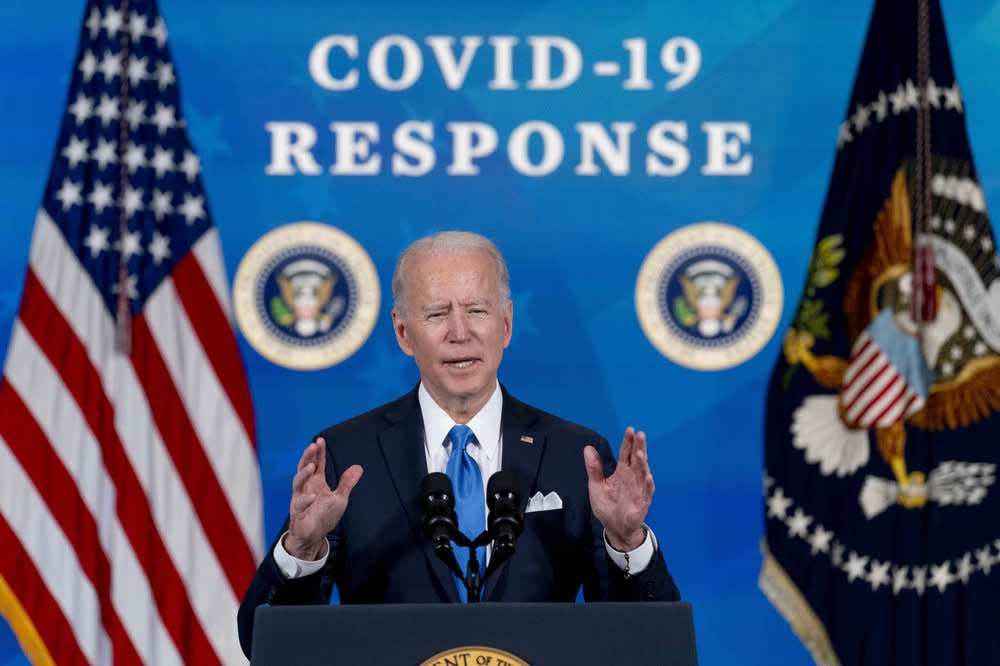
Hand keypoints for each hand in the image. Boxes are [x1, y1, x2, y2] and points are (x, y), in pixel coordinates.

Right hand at [285, 438, 362, 559]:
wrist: (314, 537)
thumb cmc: (324, 516)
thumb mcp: (340, 498)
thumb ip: (346, 483)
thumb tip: (358, 467)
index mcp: (316, 482)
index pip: (316, 464)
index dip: (318, 453)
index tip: (320, 440)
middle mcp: (306, 488)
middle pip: (304, 468)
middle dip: (308, 457)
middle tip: (313, 446)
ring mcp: (299, 499)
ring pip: (297, 483)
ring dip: (304, 474)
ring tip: (312, 466)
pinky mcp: (297, 513)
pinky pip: (299, 505)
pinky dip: (305, 500)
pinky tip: (313, 495)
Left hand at [584, 427, 653, 551]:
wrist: (614, 528)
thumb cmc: (608, 506)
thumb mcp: (596, 485)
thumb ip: (594, 468)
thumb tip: (587, 448)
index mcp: (622, 472)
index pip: (626, 454)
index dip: (628, 442)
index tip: (629, 430)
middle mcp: (633, 478)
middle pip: (637, 460)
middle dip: (639, 447)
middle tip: (639, 434)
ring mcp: (639, 490)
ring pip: (642, 474)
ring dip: (643, 463)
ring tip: (639, 453)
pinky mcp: (642, 503)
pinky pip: (646, 493)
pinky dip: (647, 485)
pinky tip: (648, 476)